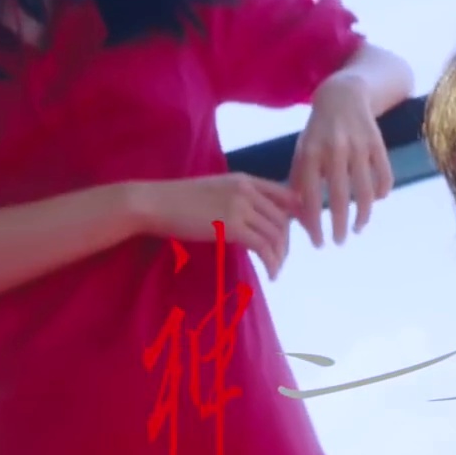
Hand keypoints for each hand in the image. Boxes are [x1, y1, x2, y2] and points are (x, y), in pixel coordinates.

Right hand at [130, 174, 295, 279]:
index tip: (301, 232)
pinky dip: (271, 262)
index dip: (298, 215)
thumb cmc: (176, 201)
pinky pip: (263, 246)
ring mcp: (241, 206)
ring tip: (275, 270)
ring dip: (280, 256)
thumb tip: (251, 220)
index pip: (285, 194)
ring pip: (276, 234)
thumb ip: (236, 200)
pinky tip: (270, 274)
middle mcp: (247, 190)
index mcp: (245, 179)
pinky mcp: (232, 226)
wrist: (154, 203)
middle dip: (287, 242)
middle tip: (281, 259)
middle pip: (283, 218)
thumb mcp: (214, 192)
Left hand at [291, 74, 393, 245]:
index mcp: (310, 153)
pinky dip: (383, 191)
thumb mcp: (302, 150)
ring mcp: (358, 146)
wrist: (343, 95)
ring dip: (363, 215)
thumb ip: (298, 180)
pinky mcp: (378, 143)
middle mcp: (334, 150)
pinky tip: (378, 201)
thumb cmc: (318, 131)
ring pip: (365, 190)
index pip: (310, 196)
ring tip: (359, 228)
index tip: (318, 243)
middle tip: (340, 242)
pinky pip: (385, 174)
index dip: (314, 223)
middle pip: (339, 197)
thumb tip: (296, 217)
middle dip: (340, 225)